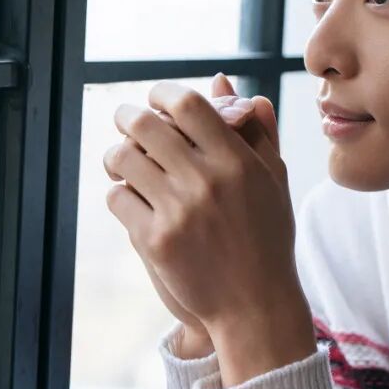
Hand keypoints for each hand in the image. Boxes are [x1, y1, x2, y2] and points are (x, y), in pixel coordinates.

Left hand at [102, 72, 300, 336]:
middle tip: (123, 119)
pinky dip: (119, 194)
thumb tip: (223, 82)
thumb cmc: (267, 239)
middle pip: (145, 125)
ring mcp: (178, 212)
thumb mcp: (273, 181)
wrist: (256, 306)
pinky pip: (117, 198)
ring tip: (121, 160)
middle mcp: (206, 181)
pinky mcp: (156, 242)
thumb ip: (253, 129)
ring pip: (123, 159)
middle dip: (126, 116)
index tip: (155, 98)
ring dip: (116, 154)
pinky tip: (130, 199)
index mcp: (236, 162)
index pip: (187, 104)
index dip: (162, 93)